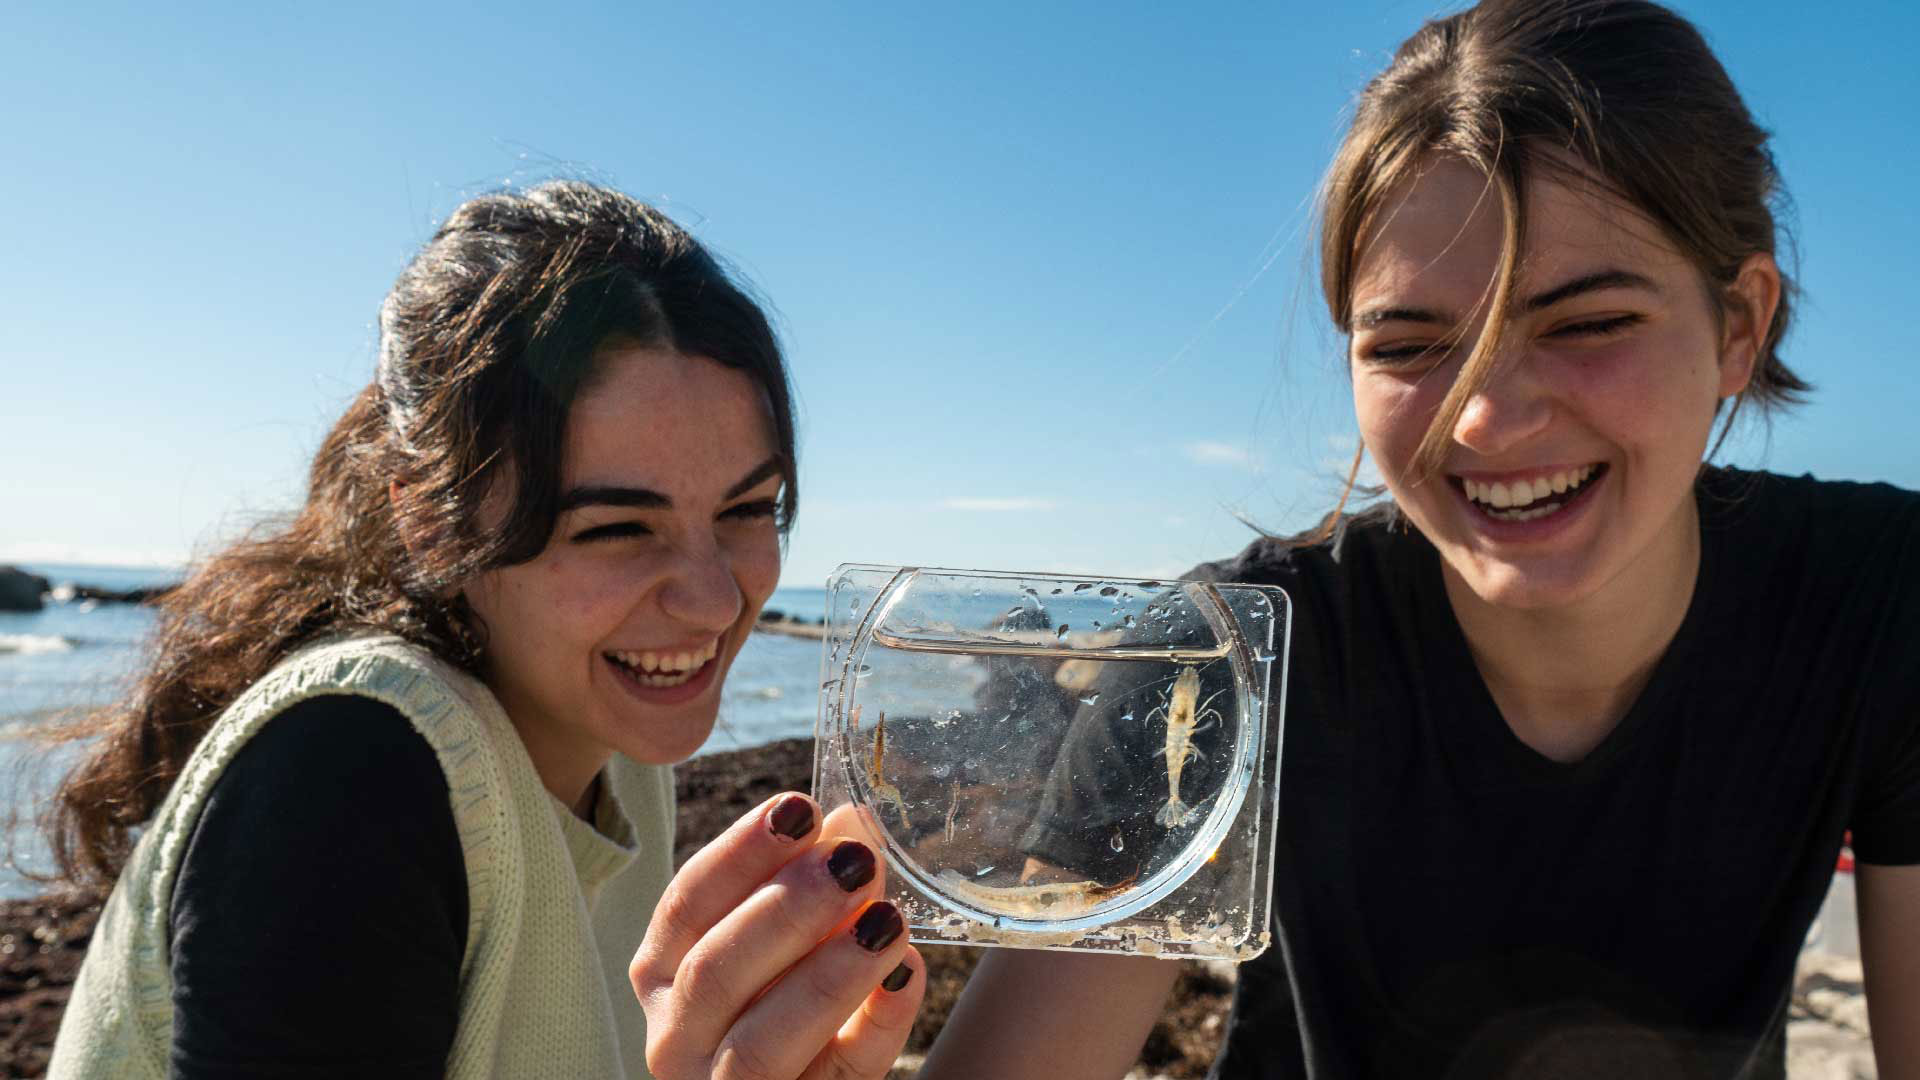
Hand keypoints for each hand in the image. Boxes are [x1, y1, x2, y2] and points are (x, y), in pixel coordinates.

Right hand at [631, 792, 926, 1079]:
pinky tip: (908, 974)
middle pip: (714, 971)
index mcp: (665, 972)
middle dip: (787, 908)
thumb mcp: (790, 945)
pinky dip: (876, 1025)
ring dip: (827, 975)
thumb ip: (815, 889)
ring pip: (759, 1044)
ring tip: (887, 922)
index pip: (686, 903)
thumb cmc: (787, 1005)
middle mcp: (676, 1036)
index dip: (741, 853)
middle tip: (855, 862)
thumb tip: (854, 822)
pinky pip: (836, 1077)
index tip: (800, 810)